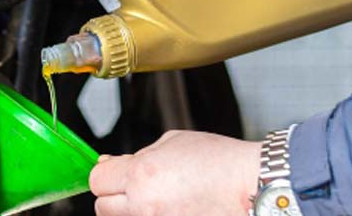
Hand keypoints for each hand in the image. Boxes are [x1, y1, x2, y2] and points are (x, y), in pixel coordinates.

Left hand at [89, 130, 260, 215]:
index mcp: (141, 175)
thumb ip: (140, 155)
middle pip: (102, 207)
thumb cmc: (222, 163)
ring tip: (159, 199)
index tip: (114, 172)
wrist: (254, 188)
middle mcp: (144, 206)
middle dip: (115, 196)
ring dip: (131, 210)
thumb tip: (113, 164)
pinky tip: (171, 208)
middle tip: (136, 187)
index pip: (97, 180)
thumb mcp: (173, 142)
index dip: (106, 174)